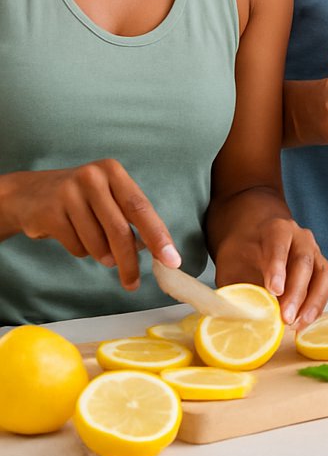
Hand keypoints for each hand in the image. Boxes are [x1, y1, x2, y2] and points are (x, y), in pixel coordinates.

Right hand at [3, 160, 179, 289]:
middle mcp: (93, 178)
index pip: (141, 208)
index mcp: (114, 172)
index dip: (158, 236)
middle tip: (134, 283)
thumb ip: (130, 218)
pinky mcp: (50, 212)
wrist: (28, 195)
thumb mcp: (107, 197)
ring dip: (102, 256)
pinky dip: (81, 251)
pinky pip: (76, 247)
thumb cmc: (81, 199)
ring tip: (97, 247)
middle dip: (130, 261)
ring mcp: (69, 193)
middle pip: (120, 229)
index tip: (171, 259)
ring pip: (97, 243)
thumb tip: (156, 250)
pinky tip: (73, 236)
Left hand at [214, 215, 327, 327]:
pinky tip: (303, 322)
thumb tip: (235, 318)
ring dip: (312, 302)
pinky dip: (317, 305)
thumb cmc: (243, 253)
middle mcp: (301, 238)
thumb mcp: (231, 264)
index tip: (274, 290)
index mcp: (276, 229)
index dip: (277, 268)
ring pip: (322, 275)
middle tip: (286, 318)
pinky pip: (325, 286)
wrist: (255, 238)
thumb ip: (234, 288)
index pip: (279, 245)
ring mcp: (314, 252)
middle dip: (296, 293)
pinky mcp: (321, 267)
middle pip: (303, 262)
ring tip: (297, 324)